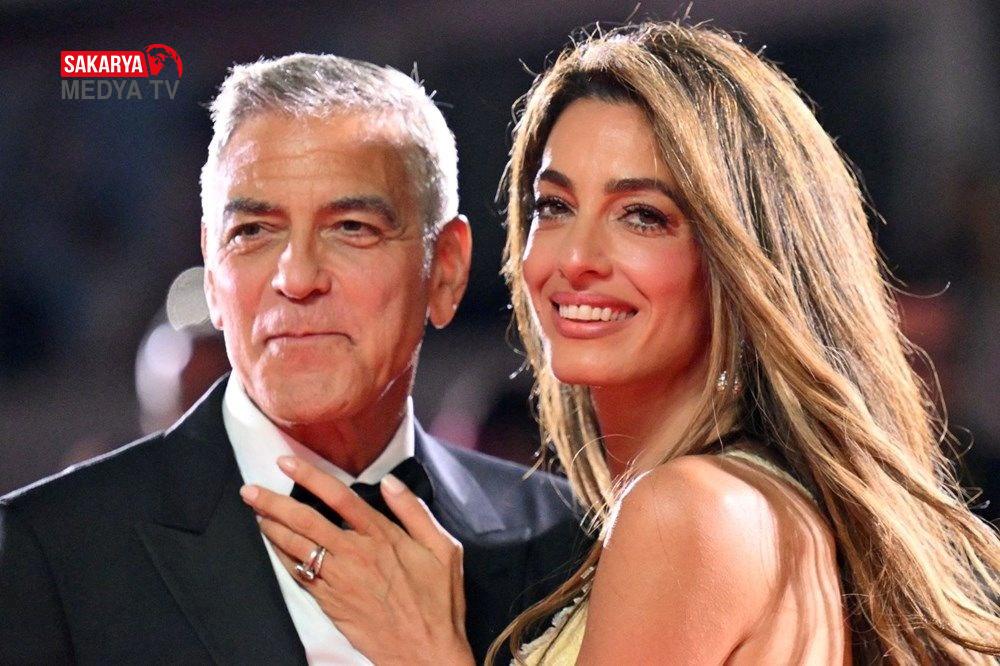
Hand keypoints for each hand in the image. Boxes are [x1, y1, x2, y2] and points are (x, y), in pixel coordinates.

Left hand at [239, 456, 473, 665]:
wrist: (425, 652)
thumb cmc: (438, 601)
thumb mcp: (444, 549)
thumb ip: (414, 512)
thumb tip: (389, 482)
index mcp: (382, 536)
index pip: (339, 497)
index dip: (309, 476)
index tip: (286, 462)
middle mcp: (355, 554)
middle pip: (306, 520)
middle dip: (273, 502)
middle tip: (249, 490)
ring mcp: (339, 580)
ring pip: (296, 547)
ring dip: (271, 527)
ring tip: (255, 512)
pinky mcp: (330, 602)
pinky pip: (298, 575)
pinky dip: (282, 557)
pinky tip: (273, 546)